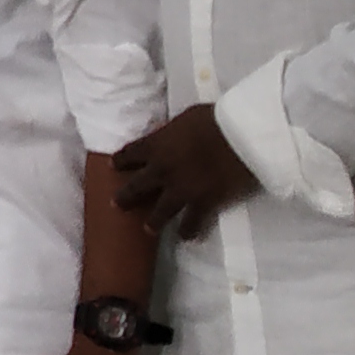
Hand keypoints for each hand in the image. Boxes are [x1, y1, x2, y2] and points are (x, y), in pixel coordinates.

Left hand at [112, 107, 254, 240]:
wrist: (240, 136)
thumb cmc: (215, 120)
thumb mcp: (185, 118)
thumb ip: (172, 132)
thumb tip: (170, 137)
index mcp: (155, 145)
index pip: (131, 154)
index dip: (121, 160)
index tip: (114, 165)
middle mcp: (161, 170)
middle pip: (136, 187)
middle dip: (125, 197)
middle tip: (116, 204)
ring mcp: (181, 189)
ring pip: (161, 211)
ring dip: (154, 221)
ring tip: (148, 229)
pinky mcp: (203, 202)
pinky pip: (192, 221)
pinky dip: (189, 229)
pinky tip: (187, 235)